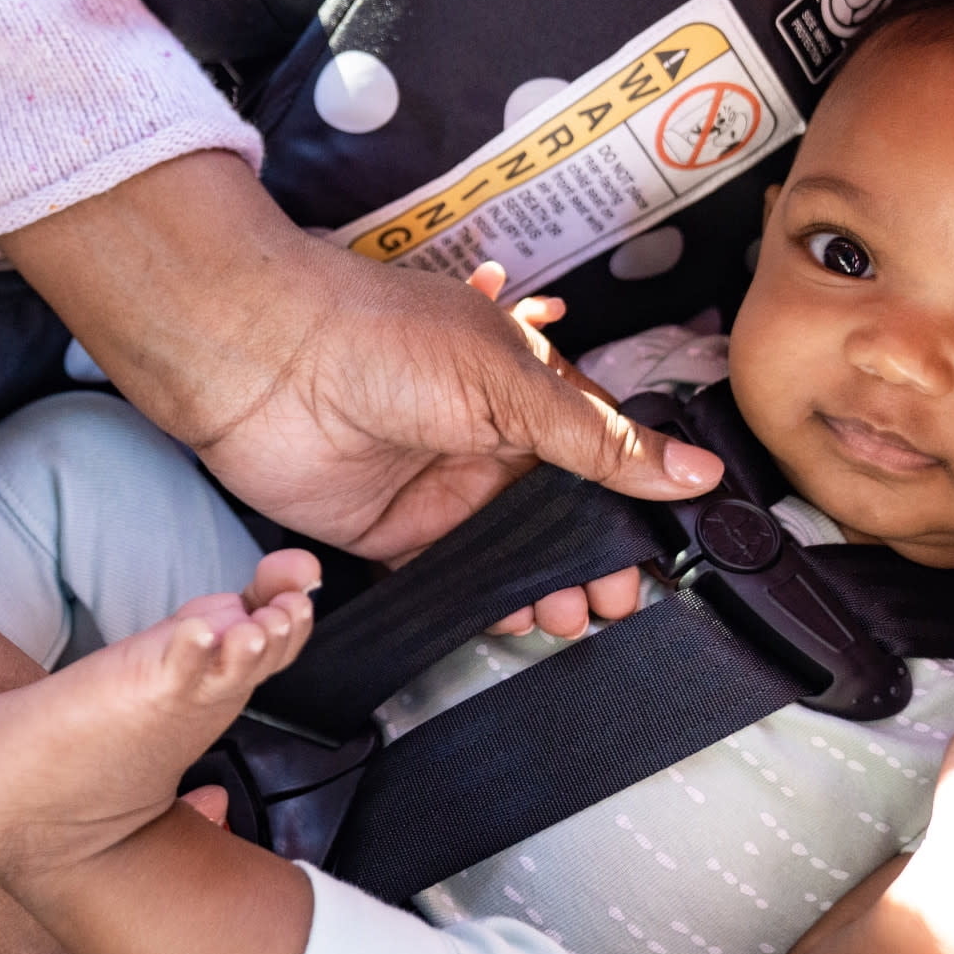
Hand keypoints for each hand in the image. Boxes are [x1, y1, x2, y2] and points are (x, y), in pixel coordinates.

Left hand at [0, 153, 721, 563]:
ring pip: (514, 552)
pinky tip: (518, 616)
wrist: (263, 361)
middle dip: (596, 559)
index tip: (661, 552)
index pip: (601, 453)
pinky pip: (454, 577)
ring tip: (575, 616)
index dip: (634, 504)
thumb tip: (691, 471)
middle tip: (618, 600)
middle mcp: (489, 437)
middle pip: (561, 513)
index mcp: (527, 385)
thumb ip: (597, 440)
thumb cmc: (379, 337)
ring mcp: (443, 486)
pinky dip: (489, 601)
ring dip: (548, 585)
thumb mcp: (510, 382)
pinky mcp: (395, 532)